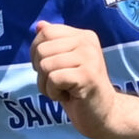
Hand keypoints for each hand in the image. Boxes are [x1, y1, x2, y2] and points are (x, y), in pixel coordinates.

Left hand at [30, 19, 119, 138]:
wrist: (102, 113)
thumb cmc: (79, 88)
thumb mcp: (64, 62)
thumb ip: (54, 43)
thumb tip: (39, 25)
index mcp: (83, 35)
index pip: (46, 32)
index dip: (36, 52)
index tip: (49, 68)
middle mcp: (87, 42)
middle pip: (42, 49)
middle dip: (41, 72)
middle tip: (57, 82)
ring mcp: (89, 57)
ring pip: (45, 65)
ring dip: (46, 85)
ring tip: (62, 90)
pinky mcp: (87, 75)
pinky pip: (53, 79)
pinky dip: (53, 93)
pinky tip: (67, 96)